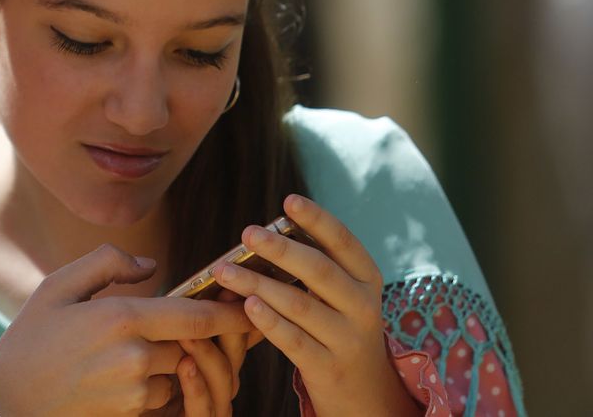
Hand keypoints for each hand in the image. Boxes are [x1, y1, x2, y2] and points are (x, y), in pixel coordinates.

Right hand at [0, 244, 255, 416]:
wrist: (7, 400)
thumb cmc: (30, 338)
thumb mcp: (58, 286)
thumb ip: (107, 263)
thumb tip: (151, 267)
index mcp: (121, 317)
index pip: (195, 316)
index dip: (229, 312)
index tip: (249, 304)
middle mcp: (135, 356)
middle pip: (194, 345)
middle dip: (203, 337)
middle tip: (212, 324)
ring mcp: (136, 391)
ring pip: (180, 371)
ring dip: (178, 360)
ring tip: (157, 347)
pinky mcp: (131, 414)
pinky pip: (164, 396)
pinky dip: (161, 383)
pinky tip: (135, 372)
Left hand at [212, 195, 416, 416]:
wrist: (364, 392)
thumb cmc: (338, 326)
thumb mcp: (341, 294)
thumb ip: (316, 266)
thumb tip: (262, 232)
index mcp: (366, 279)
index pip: (344, 242)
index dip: (318, 219)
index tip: (288, 200)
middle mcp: (363, 306)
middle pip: (320, 271)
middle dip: (281, 249)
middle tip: (247, 233)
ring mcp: (348, 339)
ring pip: (300, 306)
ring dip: (259, 284)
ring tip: (225, 270)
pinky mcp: (328, 368)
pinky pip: (294, 341)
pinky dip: (269, 321)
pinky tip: (246, 305)